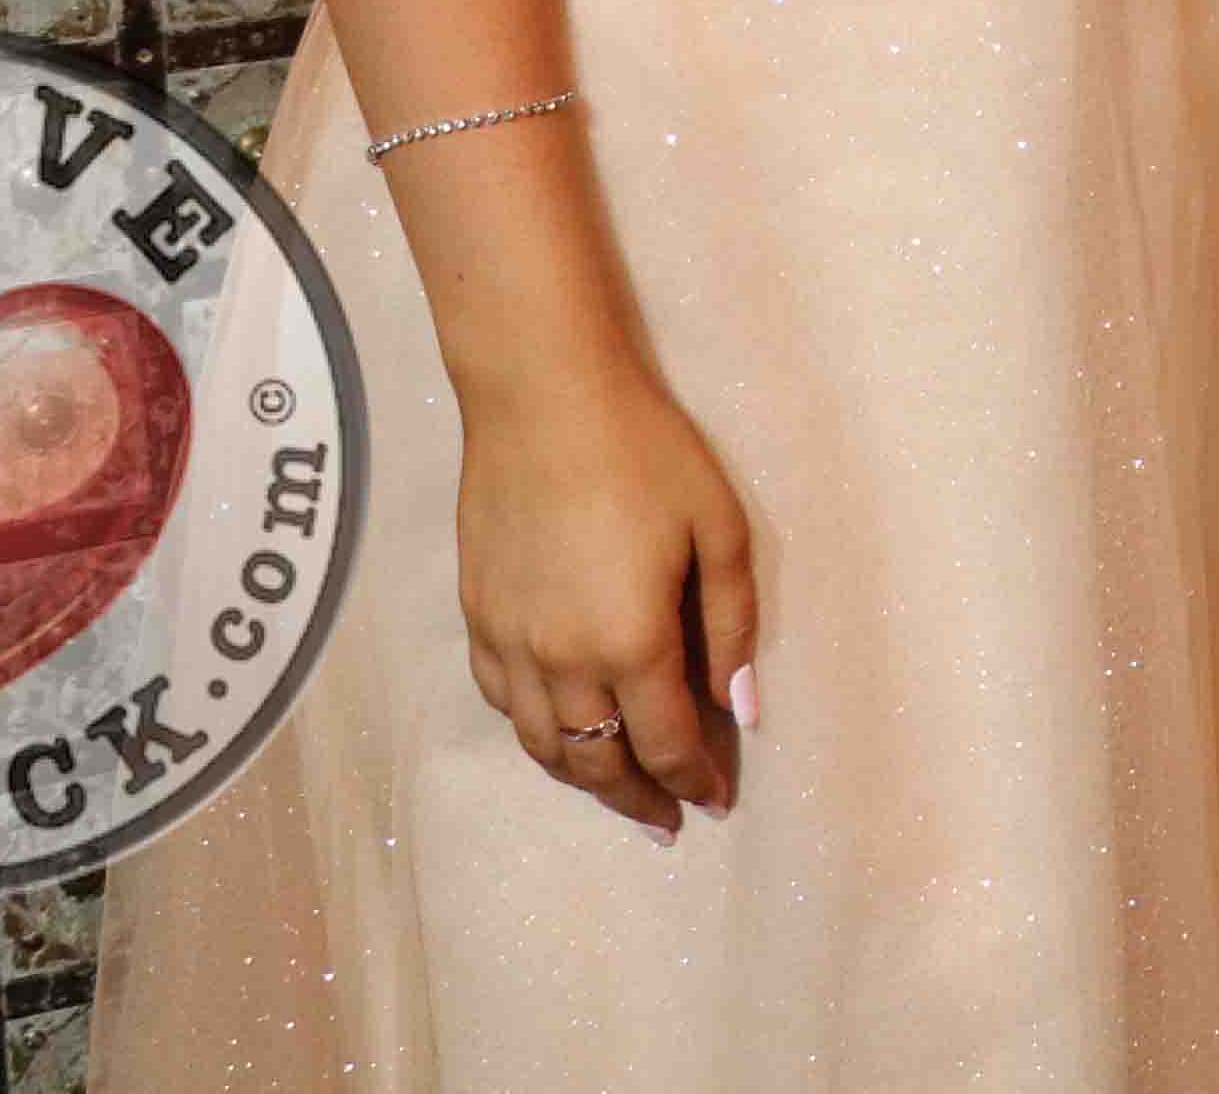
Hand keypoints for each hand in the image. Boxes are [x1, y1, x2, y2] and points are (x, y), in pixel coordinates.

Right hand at [452, 355, 754, 834]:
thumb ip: (731, 627)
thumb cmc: (645, 453)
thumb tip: (743, 708)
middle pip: (598, 761)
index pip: (667, 743)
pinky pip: (500, 701)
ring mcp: (507, 642)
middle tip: (668, 819)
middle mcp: (560, 660)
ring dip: (582, 778)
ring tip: (617, 790)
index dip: (695, 780)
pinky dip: (533, 732)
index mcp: (629, 643)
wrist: (543, 398)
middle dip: (638, 798)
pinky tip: (556, 730)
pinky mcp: (475, 616)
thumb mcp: (718, 530)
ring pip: (541, 744)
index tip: (717, 801)